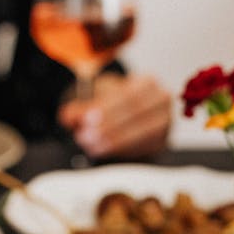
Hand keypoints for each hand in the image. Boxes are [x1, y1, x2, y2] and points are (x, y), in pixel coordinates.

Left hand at [58, 73, 172, 160]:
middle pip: (136, 114)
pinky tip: (104, 152)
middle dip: (109, 127)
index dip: (107, 109)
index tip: (86, 119)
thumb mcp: (94, 100)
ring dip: (115, 141)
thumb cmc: (111, 103)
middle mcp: (162, 100)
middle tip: (85, 137)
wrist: (127, 113)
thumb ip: (81, 108)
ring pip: (142, 133)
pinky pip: (144, 148)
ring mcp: (166, 122)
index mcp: (148, 82)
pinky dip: (123, 151)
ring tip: (91, 146)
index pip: (128, 95)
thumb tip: (68, 118)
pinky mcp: (162, 142)